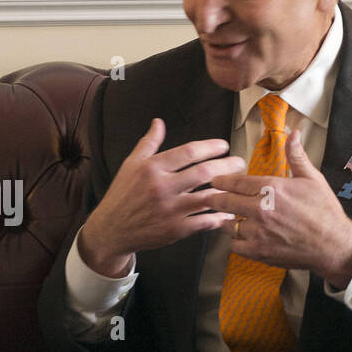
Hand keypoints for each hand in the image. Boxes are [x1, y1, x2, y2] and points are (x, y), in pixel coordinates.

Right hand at [79, 119, 245, 276]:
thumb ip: (148, 143)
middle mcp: (162, 188)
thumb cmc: (122, 195)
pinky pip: (204, 222)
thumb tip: (159, 122)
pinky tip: (228, 212)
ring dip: (226, 191)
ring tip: (238, 185)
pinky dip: (219, 217)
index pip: (188, 152)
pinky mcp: (175, 230)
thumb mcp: (130, 165)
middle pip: (204, 173)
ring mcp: (169, 210)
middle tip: (239, 162)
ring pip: (207, 198)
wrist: (111, 230)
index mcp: (152, 168)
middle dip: (227, 165)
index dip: (211, 146)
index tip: (223, 146)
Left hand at [210, 128, 351, 287]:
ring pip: (227, 225)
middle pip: (224, 202)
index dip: (221, 181)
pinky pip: (234, 245)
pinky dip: (235, 241)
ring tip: (227, 218)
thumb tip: (293, 133)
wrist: (334, 245)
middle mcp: (260, 209)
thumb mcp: (312, 178)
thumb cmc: (325, 212)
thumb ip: (296, 156)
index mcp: (271, 189)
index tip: (214, 181)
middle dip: (214, 199)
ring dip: (226, 221)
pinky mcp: (259, 251)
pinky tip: (241, 236)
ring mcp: (258, 232)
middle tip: (209, 198)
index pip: (235, 182)